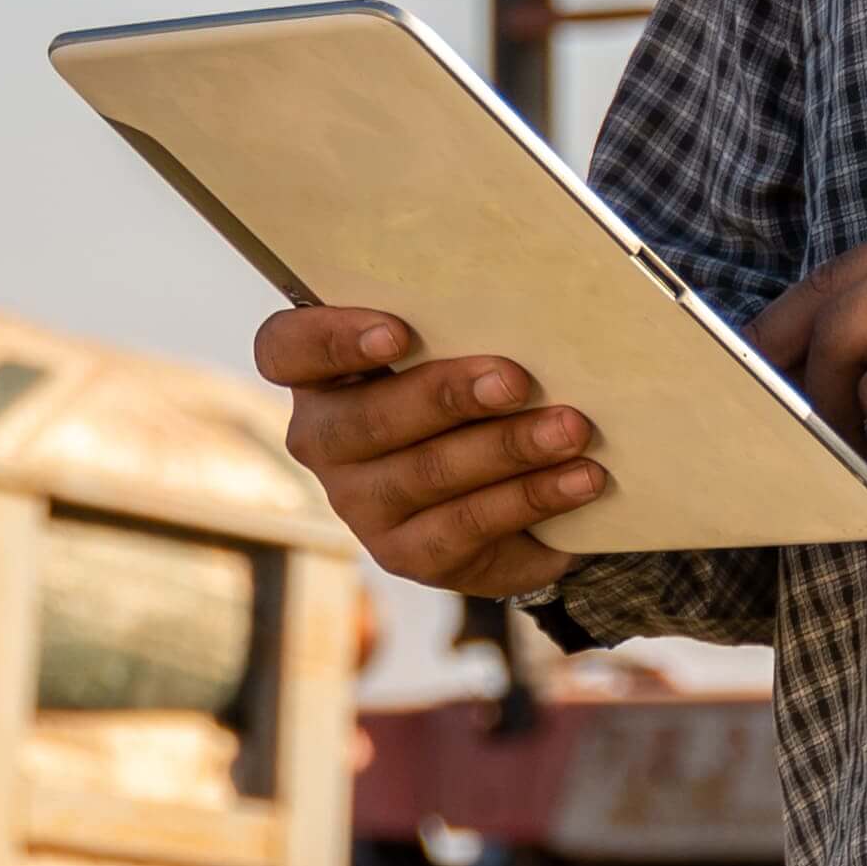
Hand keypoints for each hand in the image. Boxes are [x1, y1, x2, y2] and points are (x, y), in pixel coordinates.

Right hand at [256, 303, 607, 597]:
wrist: (495, 488)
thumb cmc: (466, 389)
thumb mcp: (451, 351)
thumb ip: (459, 329)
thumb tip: (528, 311)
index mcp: (318, 376)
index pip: (286, 350)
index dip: (333, 340)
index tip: (397, 331)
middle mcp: (323, 441)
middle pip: (367, 419)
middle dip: (447, 396)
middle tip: (516, 380)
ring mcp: (359, 504)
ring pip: (427, 474)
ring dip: (508, 448)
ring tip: (571, 429)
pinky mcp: (406, 555)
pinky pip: (468, 527)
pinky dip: (531, 498)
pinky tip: (580, 479)